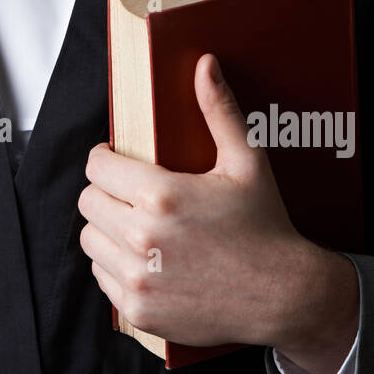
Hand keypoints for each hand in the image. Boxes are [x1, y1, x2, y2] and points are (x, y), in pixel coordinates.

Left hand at [78, 52, 356, 361]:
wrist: (284, 295)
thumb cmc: (265, 226)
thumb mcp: (246, 162)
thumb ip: (219, 110)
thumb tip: (204, 65)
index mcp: (161, 195)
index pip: (96, 166)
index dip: (105, 159)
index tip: (118, 160)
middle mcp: (142, 237)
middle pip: (88, 201)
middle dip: (106, 191)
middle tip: (130, 192)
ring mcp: (137, 277)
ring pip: (89, 239)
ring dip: (106, 228)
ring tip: (134, 223)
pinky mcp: (138, 309)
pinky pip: (101, 275)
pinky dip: (114, 264)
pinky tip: (143, 257)